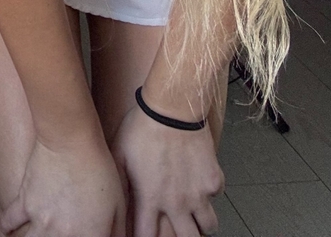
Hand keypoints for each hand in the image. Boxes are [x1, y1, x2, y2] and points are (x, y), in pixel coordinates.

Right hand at [0, 133, 125, 236]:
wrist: (69, 138)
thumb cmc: (97, 165)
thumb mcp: (119, 203)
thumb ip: (119, 231)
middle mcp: (61, 235)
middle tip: (63, 234)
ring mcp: (39, 220)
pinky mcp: (24, 202)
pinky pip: (8, 222)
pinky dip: (6, 229)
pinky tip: (9, 232)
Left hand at [111, 104, 223, 236]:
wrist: (172, 108)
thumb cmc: (142, 126)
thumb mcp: (119, 153)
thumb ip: (119, 182)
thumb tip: (114, 201)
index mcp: (150, 198)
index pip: (147, 236)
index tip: (146, 233)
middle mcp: (176, 202)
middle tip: (176, 227)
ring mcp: (198, 193)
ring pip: (208, 226)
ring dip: (200, 222)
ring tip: (192, 212)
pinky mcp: (214, 180)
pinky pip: (216, 196)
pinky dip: (210, 193)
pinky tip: (199, 180)